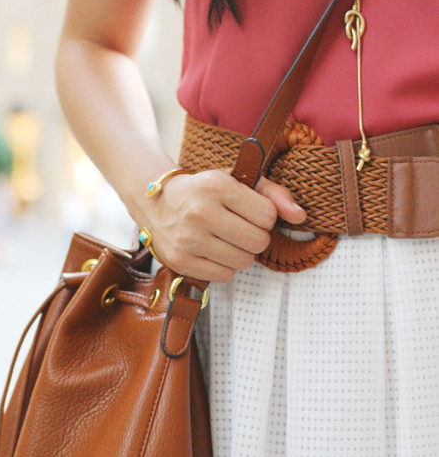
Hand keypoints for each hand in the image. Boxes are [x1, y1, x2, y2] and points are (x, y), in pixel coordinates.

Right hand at [141, 169, 306, 282]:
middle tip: (239, 228)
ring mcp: (188, 239)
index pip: (267, 215)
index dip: (264, 216)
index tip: (249, 211)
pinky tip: (213, 251)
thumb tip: (300, 216)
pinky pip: (224, 275)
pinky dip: (224, 266)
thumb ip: (273, 194)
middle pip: (258, 241)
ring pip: (243, 261)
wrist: (156, 204)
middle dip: (255, 237)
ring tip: (225, 239)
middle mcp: (200, 212)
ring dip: (241, 253)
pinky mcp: (181, 261)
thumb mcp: (236, 181)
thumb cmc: (204, 192)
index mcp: (216, 186)